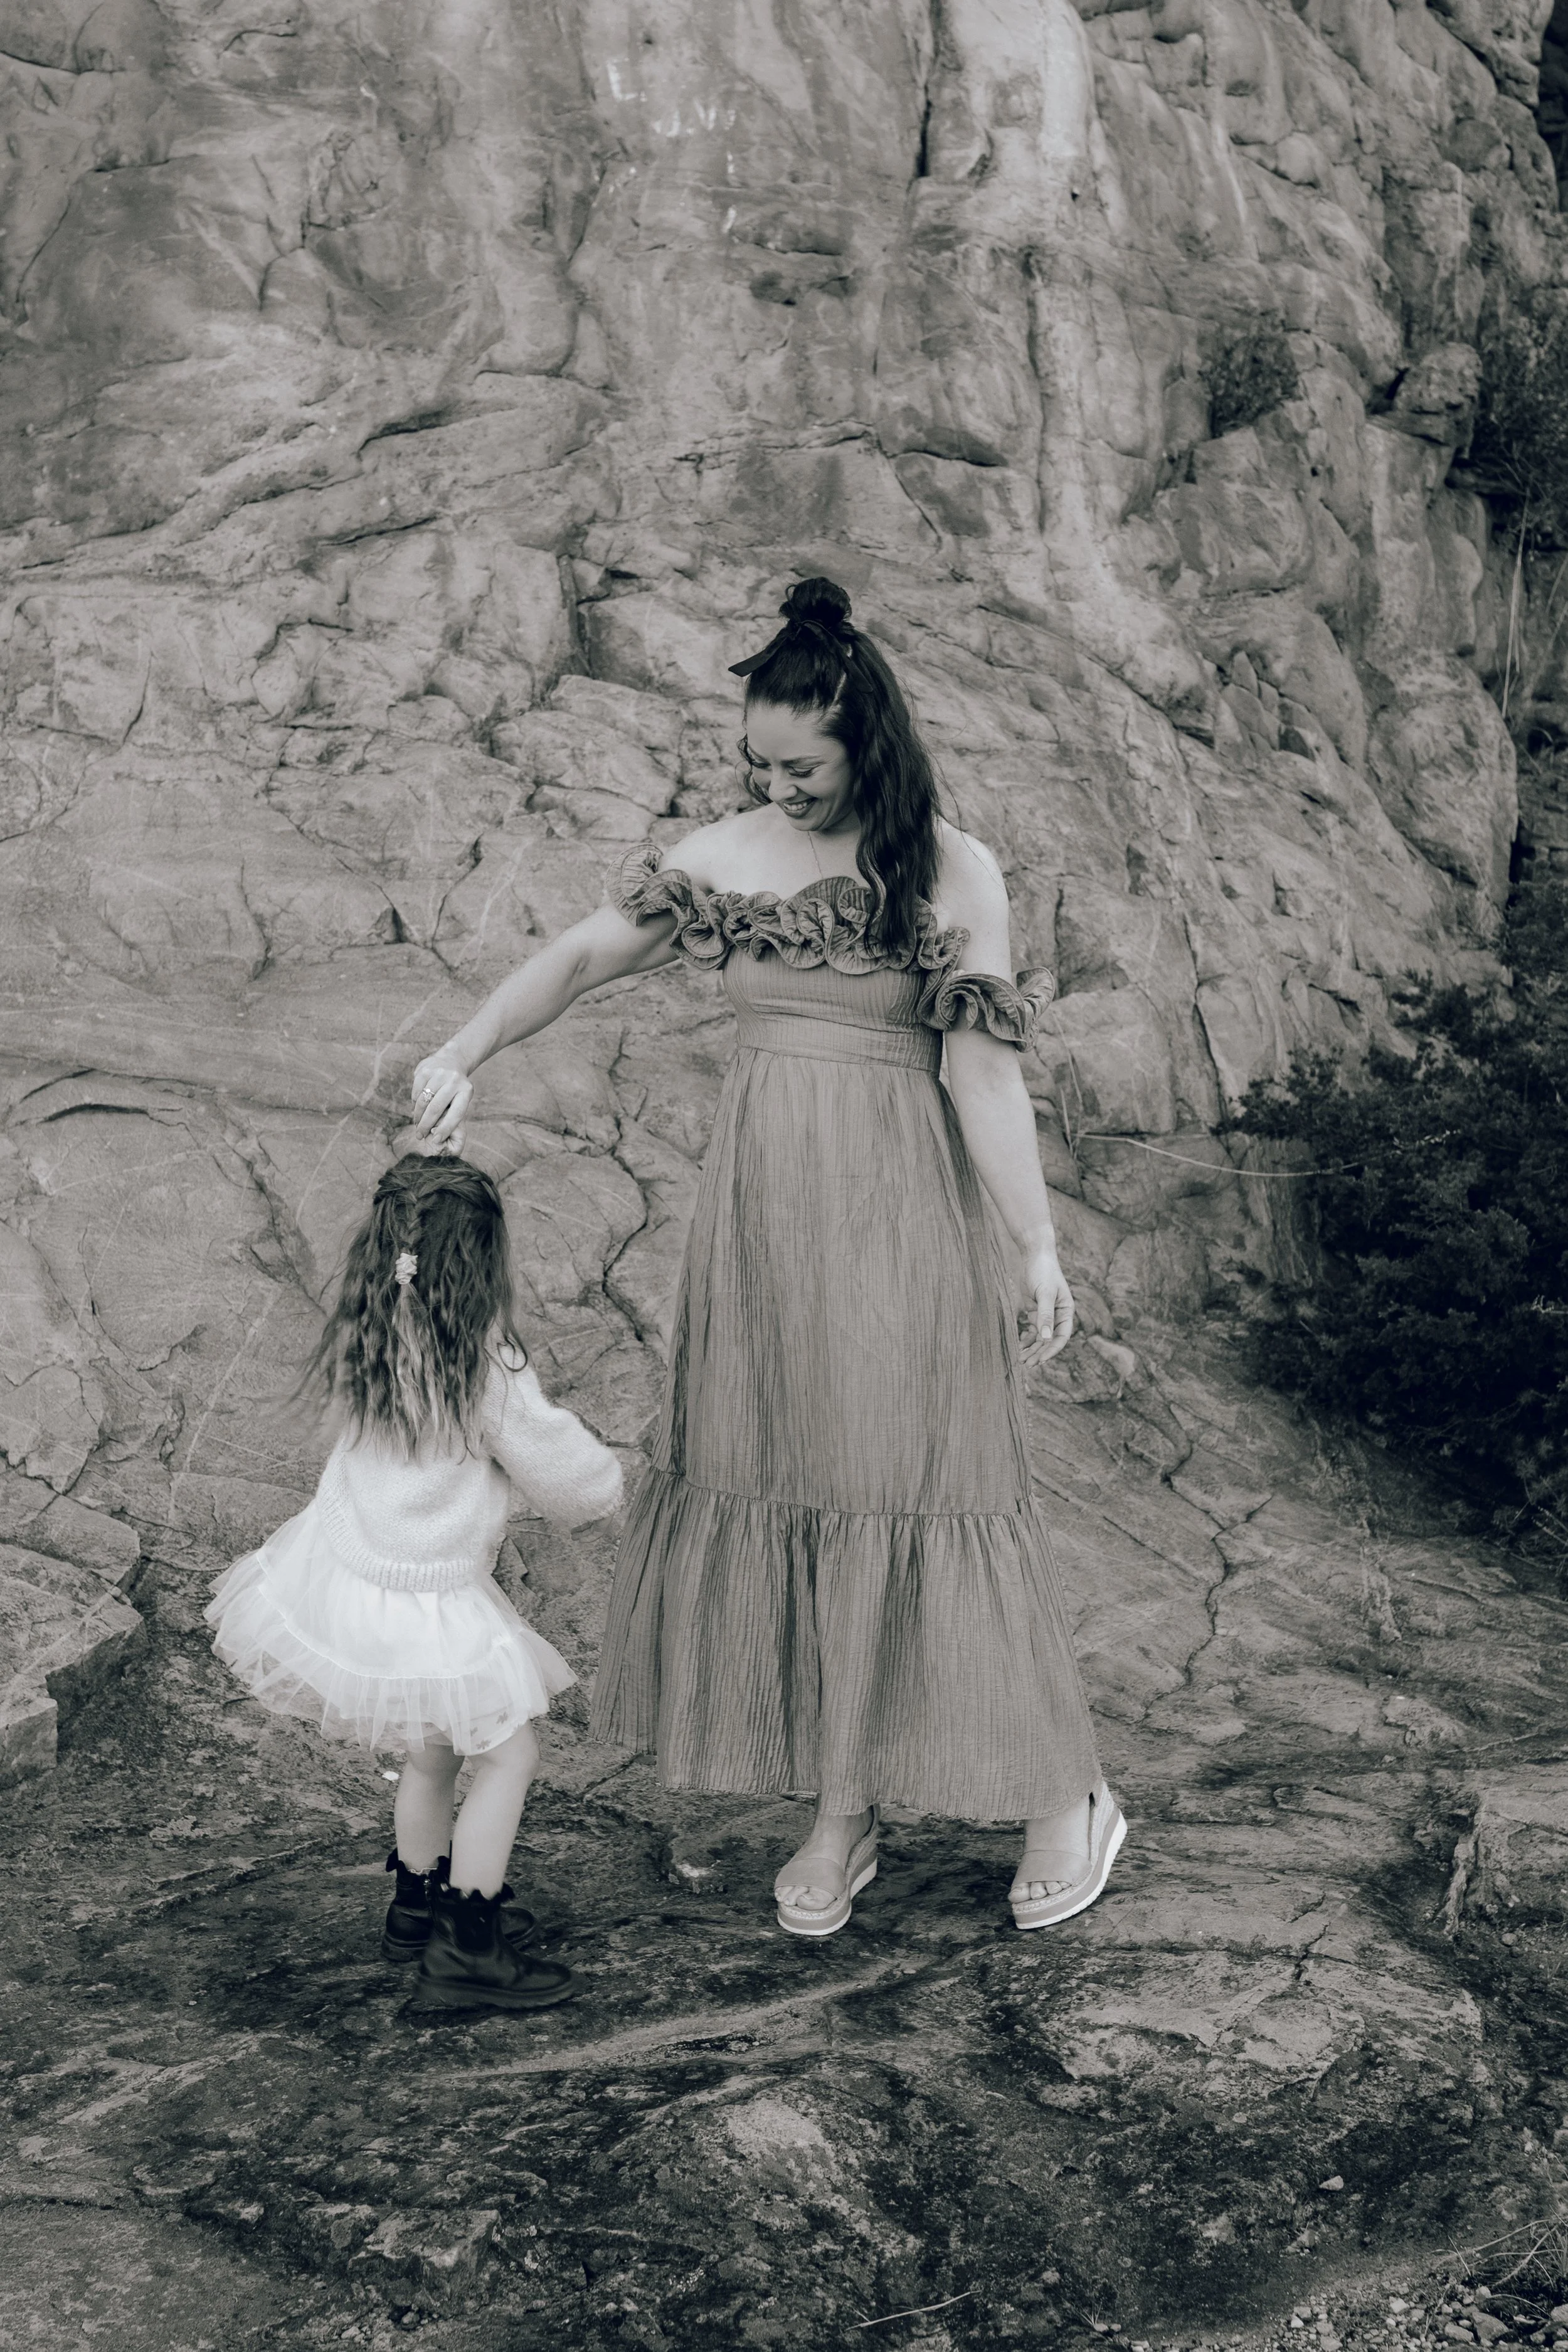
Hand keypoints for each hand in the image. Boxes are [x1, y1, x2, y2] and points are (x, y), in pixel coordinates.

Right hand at [411, 1050, 470, 1154]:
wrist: (451, 1060)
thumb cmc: (455, 1088)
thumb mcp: (460, 1099)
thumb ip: (451, 1115)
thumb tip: (437, 1137)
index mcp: (466, 1091)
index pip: (456, 1114)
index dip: (446, 1129)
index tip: (437, 1140)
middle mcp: (453, 1081)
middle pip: (436, 1109)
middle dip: (425, 1125)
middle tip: (420, 1135)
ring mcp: (438, 1074)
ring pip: (423, 1101)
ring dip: (418, 1116)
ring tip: (417, 1123)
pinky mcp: (424, 1069)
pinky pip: (416, 1093)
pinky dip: (415, 1103)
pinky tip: (417, 1107)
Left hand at [1018, 1244, 1073, 1366]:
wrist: (1034, 1255)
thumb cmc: (1044, 1271)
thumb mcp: (1045, 1293)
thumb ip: (1045, 1315)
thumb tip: (1046, 1337)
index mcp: (1066, 1312)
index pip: (1061, 1337)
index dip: (1052, 1350)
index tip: (1041, 1360)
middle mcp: (1057, 1316)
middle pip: (1049, 1340)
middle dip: (1039, 1353)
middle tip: (1027, 1365)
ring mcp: (1045, 1315)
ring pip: (1039, 1338)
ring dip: (1031, 1349)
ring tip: (1021, 1360)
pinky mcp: (1034, 1312)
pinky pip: (1030, 1330)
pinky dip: (1025, 1340)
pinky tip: (1018, 1348)